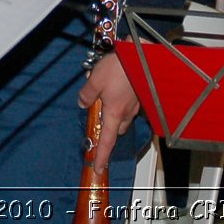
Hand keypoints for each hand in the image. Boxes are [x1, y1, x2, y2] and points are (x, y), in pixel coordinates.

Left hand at [78, 51, 139, 173]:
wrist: (142, 55)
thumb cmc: (120, 68)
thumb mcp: (95, 79)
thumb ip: (87, 94)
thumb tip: (82, 103)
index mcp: (114, 113)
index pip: (107, 141)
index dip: (102, 156)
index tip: (99, 168)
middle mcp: (127, 112)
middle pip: (116, 129)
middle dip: (107, 126)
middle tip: (96, 111)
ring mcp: (136, 104)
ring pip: (123, 117)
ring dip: (114, 112)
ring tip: (103, 93)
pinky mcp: (141, 95)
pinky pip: (129, 105)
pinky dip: (121, 100)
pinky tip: (115, 84)